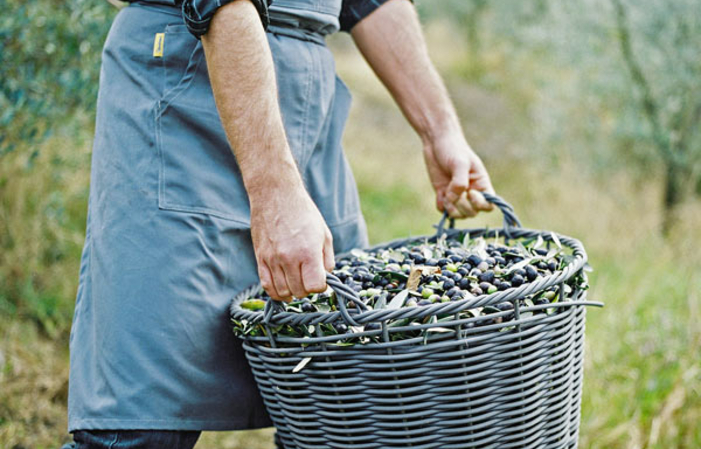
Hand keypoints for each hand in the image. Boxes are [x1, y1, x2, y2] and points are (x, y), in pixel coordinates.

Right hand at [250, 187, 334, 301]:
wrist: (276, 195)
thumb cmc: (303, 213)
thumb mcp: (324, 234)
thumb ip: (327, 259)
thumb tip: (326, 278)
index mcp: (308, 252)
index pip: (315, 286)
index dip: (321, 286)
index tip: (321, 279)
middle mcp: (289, 258)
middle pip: (299, 291)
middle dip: (307, 289)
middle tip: (308, 278)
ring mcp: (272, 259)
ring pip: (282, 292)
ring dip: (292, 291)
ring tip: (297, 281)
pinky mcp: (260, 258)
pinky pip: (266, 285)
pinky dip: (276, 291)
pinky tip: (283, 288)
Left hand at [423, 132, 494, 217]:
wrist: (436, 142)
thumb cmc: (453, 148)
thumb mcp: (460, 163)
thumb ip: (460, 182)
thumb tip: (455, 198)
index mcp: (481, 184)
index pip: (488, 205)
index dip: (480, 204)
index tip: (470, 192)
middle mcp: (471, 192)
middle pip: (472, 213)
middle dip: (462, 206)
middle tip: (452, 192)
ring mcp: (457, 195)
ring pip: (458, 214)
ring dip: (451, 208)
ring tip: (445, 195)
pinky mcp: (444, 195)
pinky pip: (444, 210)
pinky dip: (441, 206)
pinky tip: (439, 194)